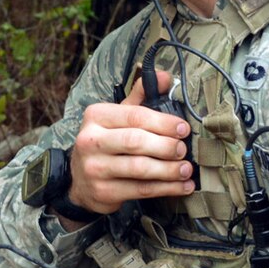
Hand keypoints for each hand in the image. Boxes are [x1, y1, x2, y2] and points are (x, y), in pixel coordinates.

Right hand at [66, 68, 193, 213]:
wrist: (81, 181)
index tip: (183, 128)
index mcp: (95, 117)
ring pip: (140, 168)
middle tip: (184, 150)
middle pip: (136, 142)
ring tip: (187, 169)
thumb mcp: (117, 117)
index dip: (163, 122)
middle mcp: (90, 141)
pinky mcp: (103, 191)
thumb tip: (164, 76)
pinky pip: (141, 189)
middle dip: (166, 146)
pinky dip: (166, 188)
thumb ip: (140, 97)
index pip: (134, 116)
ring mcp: (94, 168)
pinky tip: (182, 186)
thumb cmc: (106, 144)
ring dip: (169, 170)